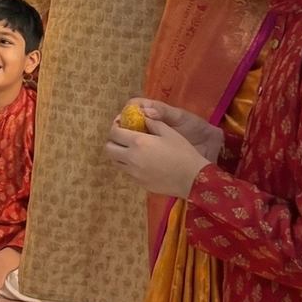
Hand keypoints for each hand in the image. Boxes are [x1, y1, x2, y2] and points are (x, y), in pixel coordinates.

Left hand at [106, 100, 223, 197]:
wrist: (192, 178)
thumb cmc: (183, 152)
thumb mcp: (169, 132)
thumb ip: (153, 123)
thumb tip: (143, 118)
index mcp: (138, 142)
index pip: (114, 133)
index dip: (114, 127)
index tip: (119, 124)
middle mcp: (131, 158)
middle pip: (108, 149)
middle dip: (112, 141)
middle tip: (122, 138)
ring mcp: (134, 173)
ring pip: (115, 162)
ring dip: (119, 154)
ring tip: (130, 150)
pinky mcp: (139, 183)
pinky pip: (126, 172)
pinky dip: (128, 165)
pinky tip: (141, 162)